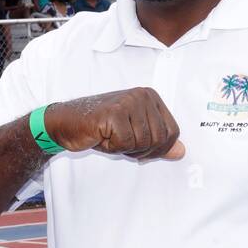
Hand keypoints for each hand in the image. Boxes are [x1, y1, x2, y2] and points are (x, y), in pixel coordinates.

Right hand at [45, 87, 184, 159]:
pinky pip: (124, 143)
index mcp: (151, 97)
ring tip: (109, 137)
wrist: (66, 122)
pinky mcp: (114, 112)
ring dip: (124, 149)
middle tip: (119, 143)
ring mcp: (128, 101)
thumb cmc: (99, 128)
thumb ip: (158, 142)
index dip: (157, 149)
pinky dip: (112, 148)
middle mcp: (142, 95)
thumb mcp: (134, 135)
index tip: (138, 149)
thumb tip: (181, 152)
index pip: (172, 132)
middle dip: (140, 151)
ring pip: (143, 142)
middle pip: (159, 139)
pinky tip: (101, 136)